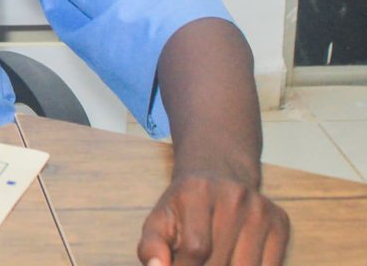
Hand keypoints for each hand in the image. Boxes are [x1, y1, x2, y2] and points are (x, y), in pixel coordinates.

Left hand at [138, 171, 289, 264]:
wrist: (218, 175)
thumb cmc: (184, 206)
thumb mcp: (160, 220)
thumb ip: (151, 246)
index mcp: (197, 192)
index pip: (196, 249)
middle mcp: (234, 196)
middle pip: (222, 262)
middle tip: (197, 262)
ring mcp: (260, 209)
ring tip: (213, 261)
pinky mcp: (280, 223)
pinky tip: (234, 260)